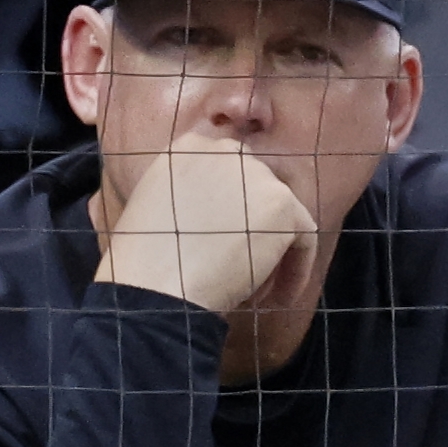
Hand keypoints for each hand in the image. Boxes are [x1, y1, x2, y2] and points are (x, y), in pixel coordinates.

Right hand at [97, 131, 318, 318]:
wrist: (155, 284)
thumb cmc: (144, 263)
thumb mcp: (156, 208)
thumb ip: (188, 196)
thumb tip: (221, 215)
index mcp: (188, 147)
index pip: (225, 173)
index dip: (229, 212)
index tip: (221, 243)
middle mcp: (224, 150)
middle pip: (255, 191)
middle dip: (250, 230)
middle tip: (237, 269)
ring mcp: (256, 173)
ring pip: (279, 218)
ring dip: (268, 253)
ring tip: (248, 289)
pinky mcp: (282, 204)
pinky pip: (303, 240)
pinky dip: (295, 270)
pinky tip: (276, 299)